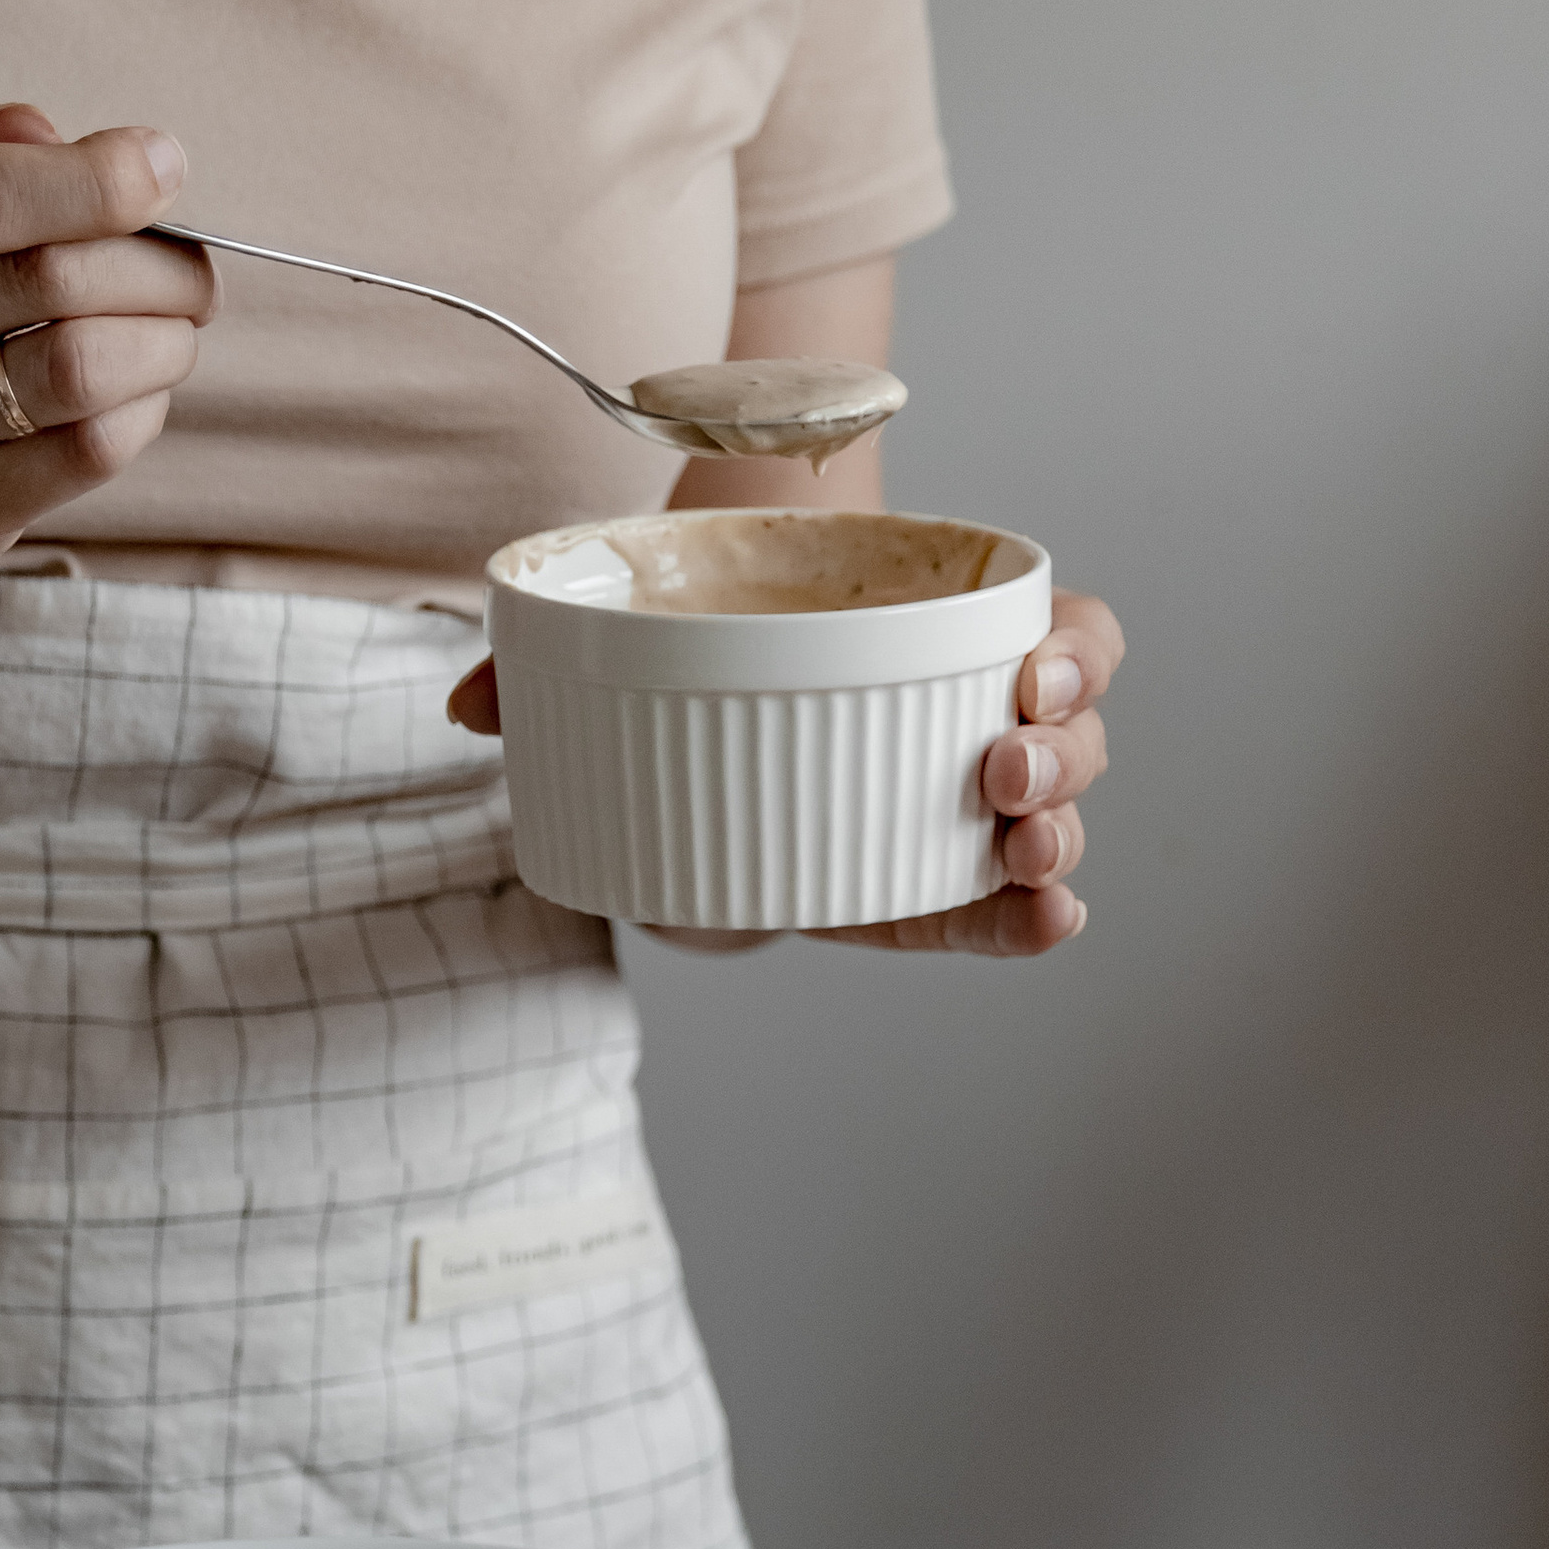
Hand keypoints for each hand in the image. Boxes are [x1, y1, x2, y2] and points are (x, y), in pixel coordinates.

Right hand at [0, 101, 213, 635]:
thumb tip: (97, 150)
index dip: (93, 179)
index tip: (162, 169)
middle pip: (42, 278)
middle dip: (154, 266)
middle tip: (192, 272)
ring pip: (76, 369)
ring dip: (161, 341)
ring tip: (174, 330)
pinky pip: (86, 451)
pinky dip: (142, 410)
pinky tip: (140, 393)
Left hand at [445, 588, 1125, 960]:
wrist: (708, 719)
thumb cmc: (715, 639)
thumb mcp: (651, 621)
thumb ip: (554, 655)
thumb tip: (473, 703)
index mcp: (947, 634)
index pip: (1064, 633)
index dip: (1075, 656)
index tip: (1036, 674)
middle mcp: (978, 721)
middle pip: (1076, 737)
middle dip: (1062, 759)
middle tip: (1003, 773)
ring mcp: (962, 816)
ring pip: (1055, 823)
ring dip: (1055, 843)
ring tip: (1024, 862)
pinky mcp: (928, 892)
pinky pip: (1000, 909)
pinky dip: (1028, 922)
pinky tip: (1043, 926)